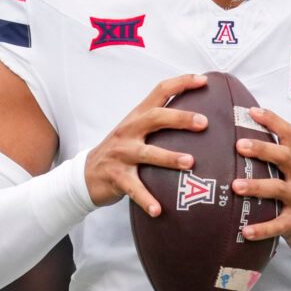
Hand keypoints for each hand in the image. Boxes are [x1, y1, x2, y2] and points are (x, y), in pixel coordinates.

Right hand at [84, 73, 208, 215]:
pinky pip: (134, 189)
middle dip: (180, 118)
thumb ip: (160, 122)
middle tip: (204, 122)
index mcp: (137, 116)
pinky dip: (146, 199)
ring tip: (190, 162)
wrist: (86, 174)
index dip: (181, 83)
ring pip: (147, 153)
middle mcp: (129, 131)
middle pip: (155, 118)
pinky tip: (158, 210)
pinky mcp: (117, 177)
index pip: (160, 92)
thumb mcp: (136, 130)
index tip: (203, 80)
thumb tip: (197, 115)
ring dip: (169, 157)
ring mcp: (122, 154)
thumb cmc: (121, 151)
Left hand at [236, 107, 290, 256]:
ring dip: (257, 186)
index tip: (252, 111)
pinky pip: (278, 225)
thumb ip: (276, 162)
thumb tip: (242, 143)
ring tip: (235, 186)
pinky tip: (245, 231)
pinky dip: (262, 228)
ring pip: (279, 190)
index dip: (272, 121)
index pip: (288, 135)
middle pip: (284, 157)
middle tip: (239, 145)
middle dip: (262, 149)